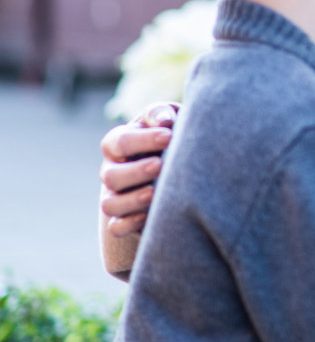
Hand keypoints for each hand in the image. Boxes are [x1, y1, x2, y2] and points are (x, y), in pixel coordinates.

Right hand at [99, 103, 176, 236]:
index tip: (169, 136)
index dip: (143, 139)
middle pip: (111, 175)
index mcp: (119, 143)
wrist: (178, 165)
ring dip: (131, 200)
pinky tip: (149, 215)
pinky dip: (128, 223)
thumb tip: (165, 120)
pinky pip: (116, 227)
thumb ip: (162, 113)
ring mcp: (115, 195)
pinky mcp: (124, 218)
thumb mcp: (167, 118)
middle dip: (136, 171)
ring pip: (109, 204)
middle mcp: (111, 170)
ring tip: (155, 193)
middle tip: (160, 165)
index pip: (120, 141)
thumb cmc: (170, 134)